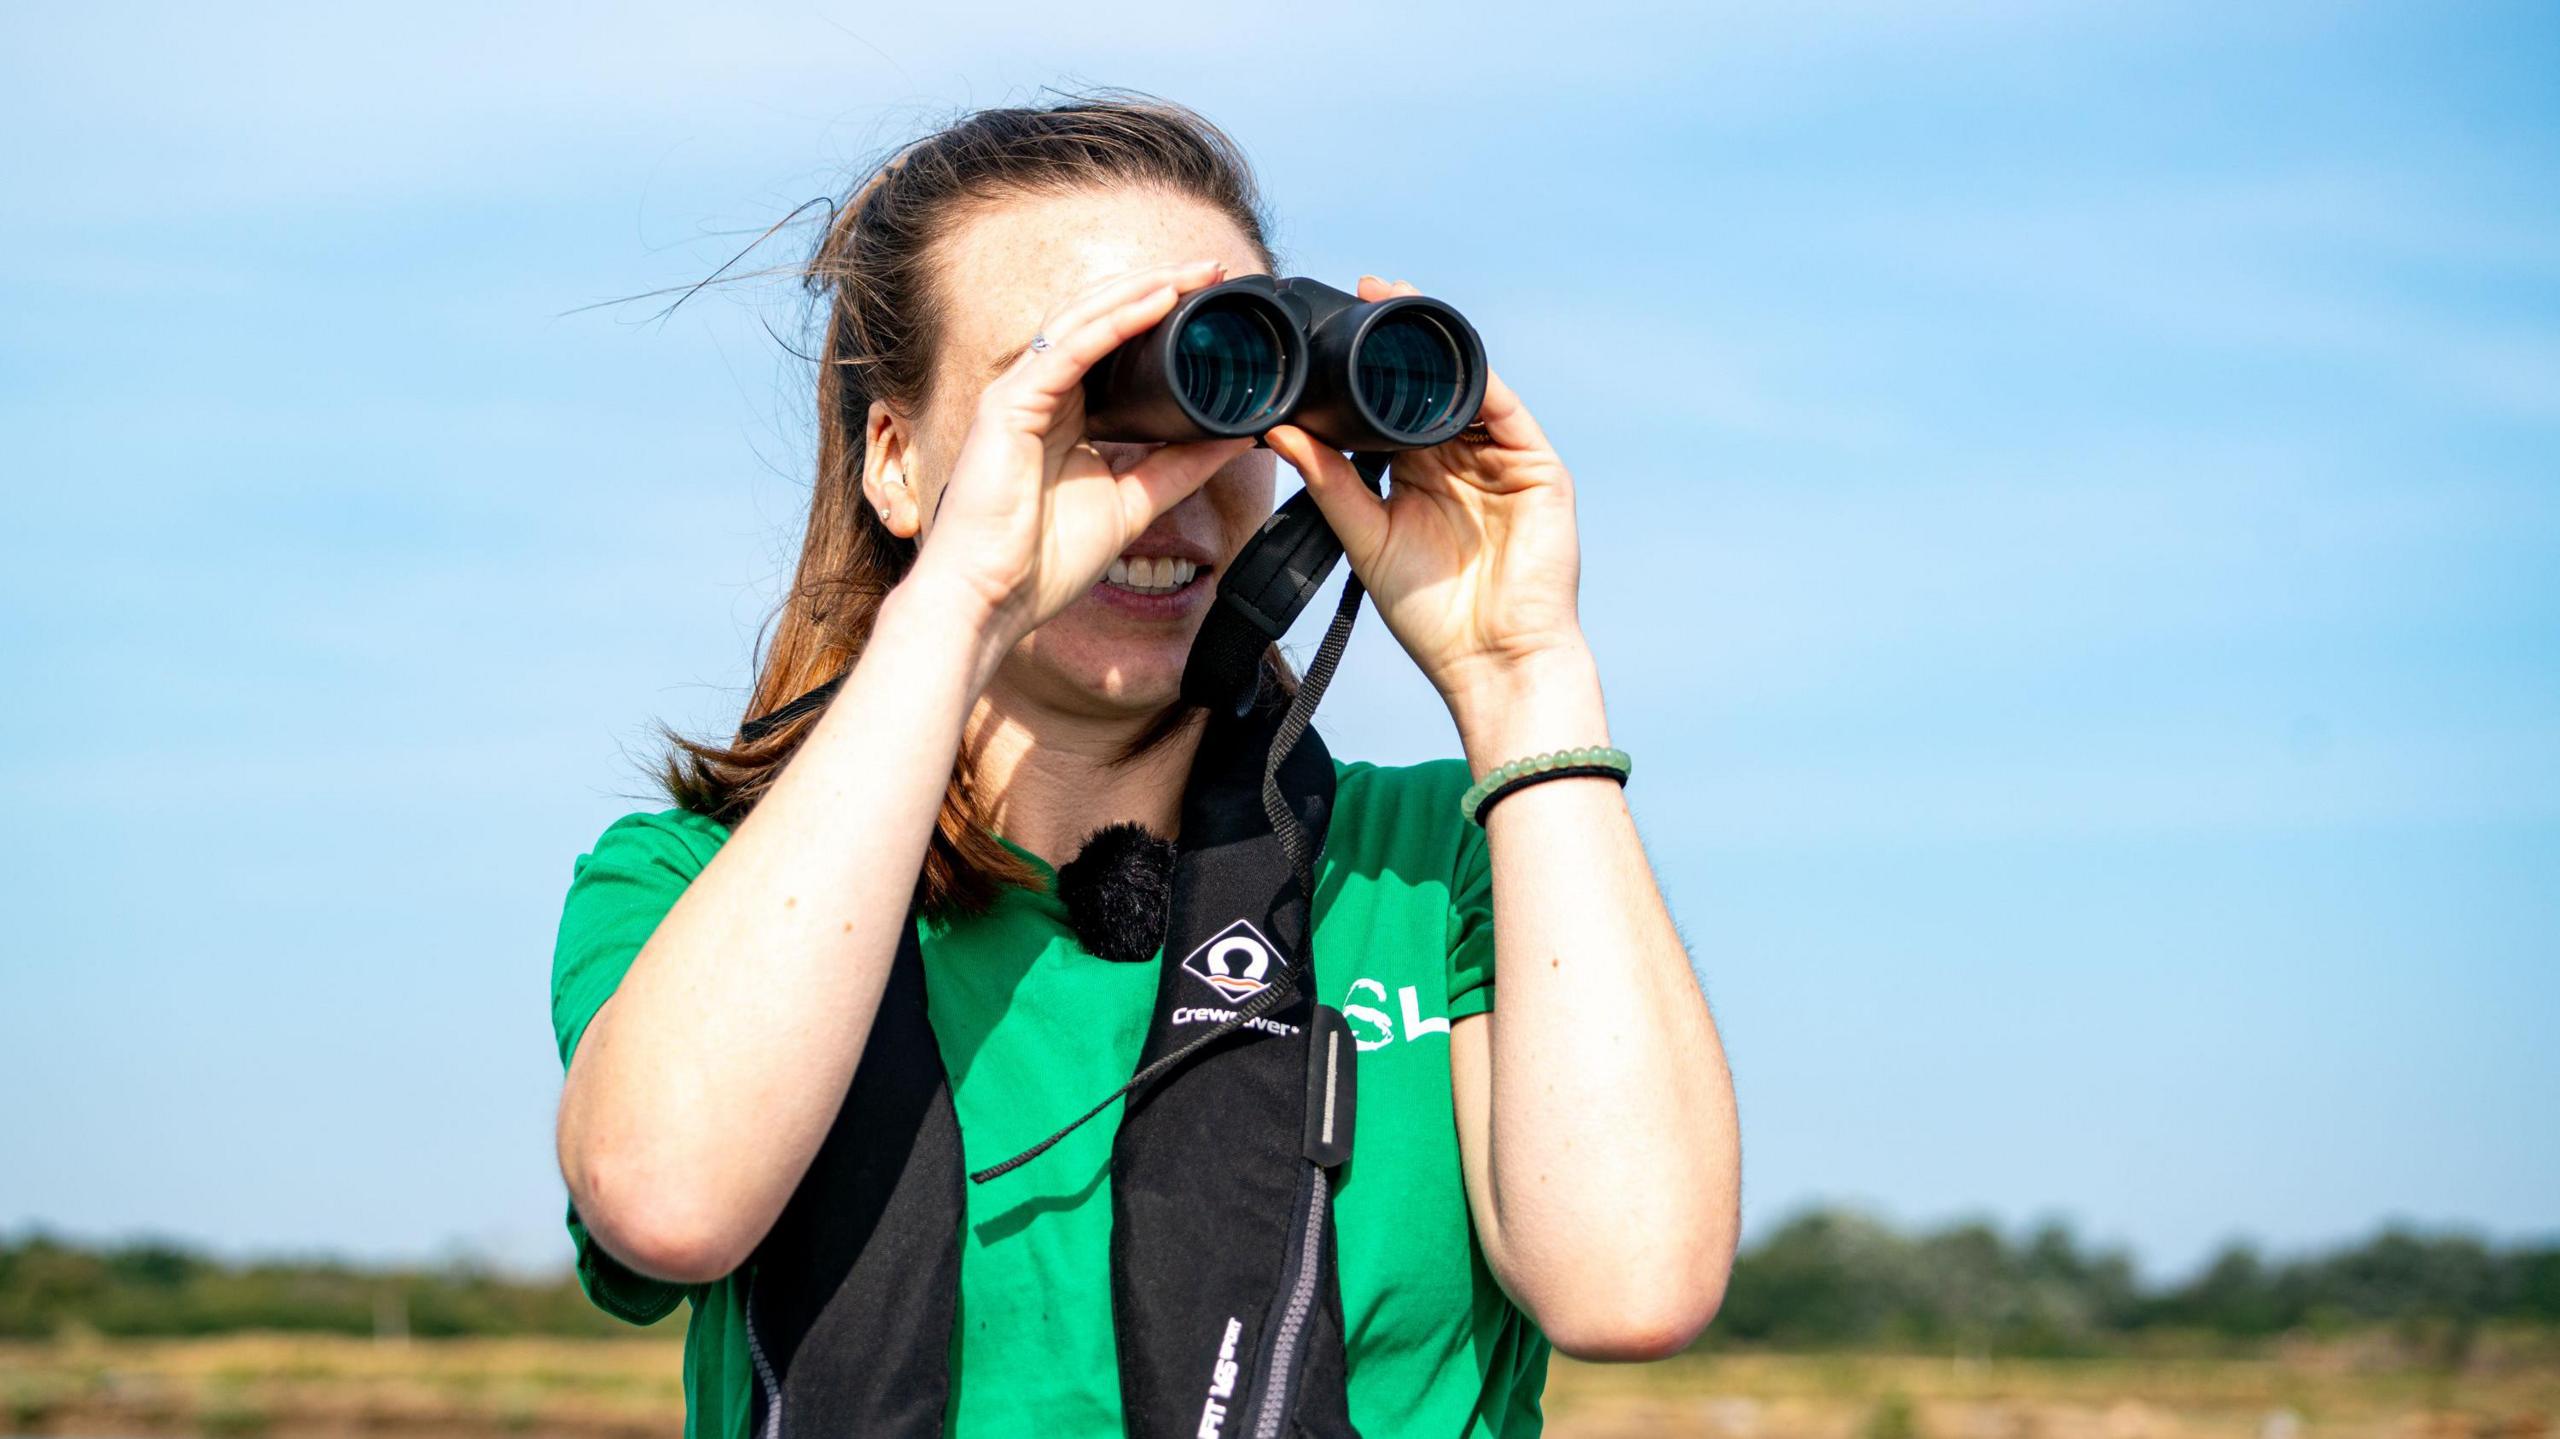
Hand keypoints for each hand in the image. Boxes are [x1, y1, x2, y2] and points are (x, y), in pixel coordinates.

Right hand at [904, 258, 1254, 670]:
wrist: (989, 600)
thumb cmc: (1040, 562)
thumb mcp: (1131, 503)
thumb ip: (1178, 467)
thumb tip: (1234, 439)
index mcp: (1061, 412)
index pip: (1109, 343)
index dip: (1155, 314)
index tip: (1210, 302)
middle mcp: (1037, 392)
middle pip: (1098, 318)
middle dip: (1156, 287)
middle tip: (1212, 270)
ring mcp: (1018, 393)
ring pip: (1085, 320)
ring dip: (1142, 291)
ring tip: (1192, 274)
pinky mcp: (1009, 406)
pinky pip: (1070, 350)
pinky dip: (1116, 323)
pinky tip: (1156, 304)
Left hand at [1264, 276, 1590, 711]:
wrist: (1491, 661)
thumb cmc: (1432, 615)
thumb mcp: (1367, 538)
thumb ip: (1330, 484)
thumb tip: (1281, 433)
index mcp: (1423, 472)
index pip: (1395, 403)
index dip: (1366, 366)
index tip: (1325, 332)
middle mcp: (1465, 458)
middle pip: (1434, 381)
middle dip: (1403, 336)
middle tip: (1362, 291)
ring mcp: (1505, 460)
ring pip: (1470, 385)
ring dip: (1436, 343)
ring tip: (1397, 302)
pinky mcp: (1539, 470)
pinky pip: (1506, 411)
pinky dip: (1477, 377)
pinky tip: (1444, 352)